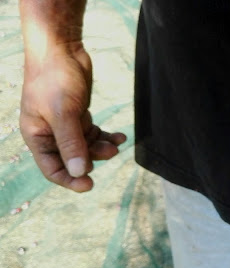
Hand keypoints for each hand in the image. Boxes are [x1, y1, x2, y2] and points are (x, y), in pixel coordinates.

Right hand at [19, 43, 126, 191]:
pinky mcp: (78, 115)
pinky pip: (94, 134)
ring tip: (117, 143)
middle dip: (92, 159)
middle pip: (73, 159)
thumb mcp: (63, 114)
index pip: (52, 169)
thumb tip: (78, 171)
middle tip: (110, 153)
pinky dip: (107, 137)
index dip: (70, 179)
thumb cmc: (54, 79)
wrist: (61, 49)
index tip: (90, 185)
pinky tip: (120, 137)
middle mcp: (50, 134)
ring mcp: (65, 125)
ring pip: (86, 147)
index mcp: (37, 136)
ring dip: (102, 148)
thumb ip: (71, 143)